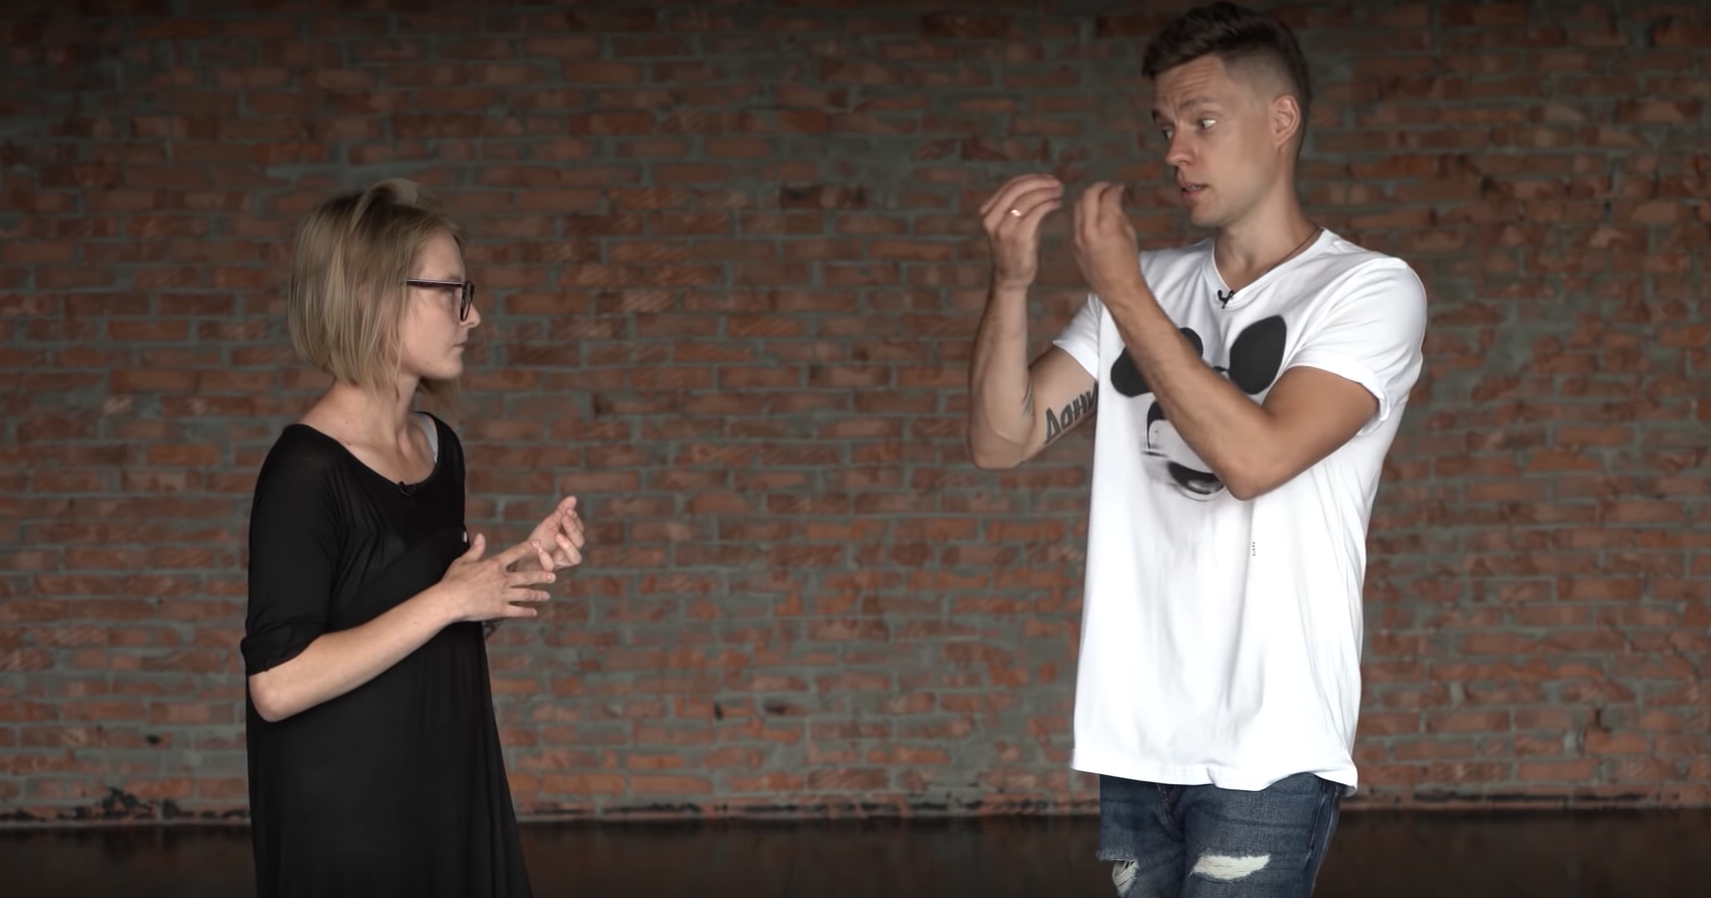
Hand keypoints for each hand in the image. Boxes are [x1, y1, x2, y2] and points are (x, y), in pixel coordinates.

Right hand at [434, 534, 557, 622]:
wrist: (449, 600)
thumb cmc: (453, 580)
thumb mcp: (463, 561)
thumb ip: (475, 549)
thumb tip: (480, 536)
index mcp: (494, 565)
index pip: (515, 553)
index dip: (528, 547)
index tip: (538, 544)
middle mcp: (502, 579)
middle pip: (527, 576)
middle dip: (542, 576)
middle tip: (552, 576)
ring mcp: (503, 595)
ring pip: (526, 594)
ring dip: (538, 594)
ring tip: (547, 595)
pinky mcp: (500, 609)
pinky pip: (517, 610)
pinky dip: (527, 611)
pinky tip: (534, 612)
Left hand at [525, 496, 585, 572]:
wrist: (522, 558)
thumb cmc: (540, 541)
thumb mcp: (549, 524)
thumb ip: (561, 512)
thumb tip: (573, 498)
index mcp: (571, 540)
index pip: (579, 529)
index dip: (575, 520)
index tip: (568, 510)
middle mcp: (570, 552)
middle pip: (580, 542)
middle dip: (573, 529)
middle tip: (565, 518)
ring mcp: (561, 563)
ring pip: (575, 558)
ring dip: (568, 546)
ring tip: (558, 535)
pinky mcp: (548, 571)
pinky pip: (551, 567)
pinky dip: (546, 558)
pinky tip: (539, 548)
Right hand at [979, 174, 1063, 290]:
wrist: (1010, 278)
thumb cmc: (1015, 248)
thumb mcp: (1011, 224)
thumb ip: (1018, 205)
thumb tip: (1040, 183)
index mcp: (987, 212)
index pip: (1010, 186)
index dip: (1032, 179)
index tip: (1048, 179)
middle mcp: (991, 218)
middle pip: (1018, 189)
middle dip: (1040, 183)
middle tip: (1057, 184)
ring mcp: (1003, 229)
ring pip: (1028, 200)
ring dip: (1047, 193)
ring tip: (1059, 193)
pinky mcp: (1018, 237)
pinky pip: (1036, 213)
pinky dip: (1049, 204)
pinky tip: (1058, 204)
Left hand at [1071, 182, 1142, 299]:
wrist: (1115, 287)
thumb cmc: (1128, 262)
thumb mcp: (1129, 233)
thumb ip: (1118, 213)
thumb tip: (1114, 198)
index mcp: (1107, 226)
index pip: (1108, 196)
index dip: (1115, 188)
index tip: (1119, 187)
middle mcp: (1089, 229)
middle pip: (1088, 195)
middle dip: (1099, 187)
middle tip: (1108, 187)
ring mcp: (1077, 236)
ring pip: (1077, 205)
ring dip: (1088, 197)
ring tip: (1099, 197)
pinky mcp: (1072, 243)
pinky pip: (1074, 219)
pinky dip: (1082, 211)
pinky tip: (1091, 212)